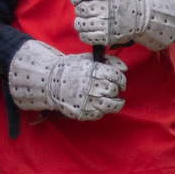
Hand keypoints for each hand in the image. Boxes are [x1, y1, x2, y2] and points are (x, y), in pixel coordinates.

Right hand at [8, 41, 126, 120]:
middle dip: (115, 90)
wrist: (50, 81)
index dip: (121, 80)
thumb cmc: (70, 69)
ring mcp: (87, 101)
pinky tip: (98, 105)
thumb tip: (124, 68)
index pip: (117, 76)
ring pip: (110, 105)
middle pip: (114, 90)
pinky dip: (101, 110)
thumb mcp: (88, 59)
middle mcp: (92, 86)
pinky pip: (99, 114)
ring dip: (115, 103)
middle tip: (113, 90)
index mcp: (94, 71)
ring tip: (113, 101)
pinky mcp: (82, 112)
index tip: (121, 82)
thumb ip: (108, 61)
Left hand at [71, 0, 174, 48]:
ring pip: (81, 24)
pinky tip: (87, 31)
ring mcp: (106, 23)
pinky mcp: (107, 37)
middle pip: (81, 9)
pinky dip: (83, 34)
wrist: (144, 15)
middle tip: (84, 10)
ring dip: (80, 23)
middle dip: (79, 10)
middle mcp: (106, 7)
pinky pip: (87, 37)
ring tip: (85, 21)